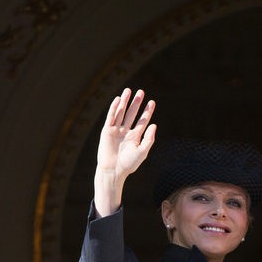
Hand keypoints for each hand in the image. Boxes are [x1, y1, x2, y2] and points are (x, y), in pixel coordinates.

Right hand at [94, 88, 156, 215]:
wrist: (114, 170)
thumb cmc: (129, 164)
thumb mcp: (142, 151)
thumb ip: (149, 138)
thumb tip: (154, 125)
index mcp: (135, 137)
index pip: (142, 121)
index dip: (147, 111)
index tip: (152, 102)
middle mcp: (126, 132)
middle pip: (132, 114)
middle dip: (136, 103)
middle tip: (141, 91)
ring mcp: (116, 130)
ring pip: (121, 113)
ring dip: (125, 102)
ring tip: (129, 90)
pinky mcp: (107, 131)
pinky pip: (111, 117)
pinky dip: (114, 108)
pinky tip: (118, 99)